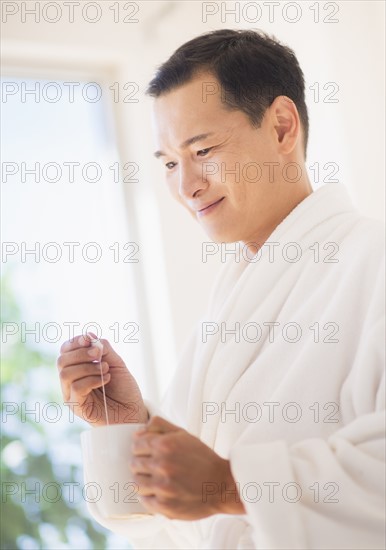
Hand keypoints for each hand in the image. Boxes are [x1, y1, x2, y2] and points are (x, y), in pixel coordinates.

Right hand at [57, 333, 147, 425]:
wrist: (133, 411)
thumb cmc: (124, 388)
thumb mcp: (116, 363)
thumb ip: (103, 349)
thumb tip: (89, 334)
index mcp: (77, 368)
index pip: (65, 351)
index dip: (74, 342)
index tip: (89, 339)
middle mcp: (70, 381)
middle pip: (61, 361)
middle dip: (81, 353)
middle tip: (99, 354)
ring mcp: (72, 395)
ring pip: (66, 374)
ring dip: (88, 367)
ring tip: (106, 370)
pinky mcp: (77, 407)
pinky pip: (76, 388)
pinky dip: (92, 379)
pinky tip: (105, 379)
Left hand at [130, 416, 244, 519]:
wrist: (222, 485)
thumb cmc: (202, 458)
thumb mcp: (183, 435)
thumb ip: (159, 426)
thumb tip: (137, 432)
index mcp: (165, 444)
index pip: (136, 445)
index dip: (140, 448)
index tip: (147, 452)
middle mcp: (162, 464)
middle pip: (134, 464)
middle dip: (141, 464)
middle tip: (153, 467)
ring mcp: (163, 487)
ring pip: (136, 482)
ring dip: (143, 481)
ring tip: (156, 480)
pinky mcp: (164, 506)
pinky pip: (143, 500)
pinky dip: (148, 496)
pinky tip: (159, 492)